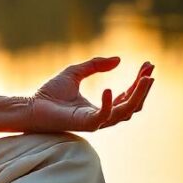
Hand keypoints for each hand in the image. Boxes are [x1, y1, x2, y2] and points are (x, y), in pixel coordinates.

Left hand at [27, 57, 154, 133]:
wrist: (31, 106)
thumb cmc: (50, 93)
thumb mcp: (75, 72)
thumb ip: (95, 66)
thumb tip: (118, 59)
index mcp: (100, 107)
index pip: (126, 97)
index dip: (138, 82)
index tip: (147, 66)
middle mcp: (101, 116)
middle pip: (131, 106)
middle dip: (143, 89)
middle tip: (150, 72)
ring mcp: (95, 122)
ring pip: (125, 113)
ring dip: (137, 96)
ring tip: (145, 79)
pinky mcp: (85, 123)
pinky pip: (103, 116)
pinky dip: (108, 103)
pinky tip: (109, 88)